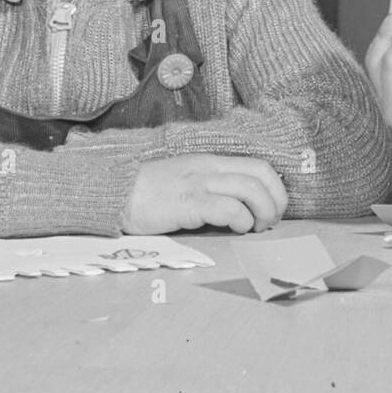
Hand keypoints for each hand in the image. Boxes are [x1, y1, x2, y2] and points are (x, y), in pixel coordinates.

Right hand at [122, 155, 287, 234]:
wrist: (115, 194)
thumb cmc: (151, 194)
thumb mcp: (188, 182)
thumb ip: (213, 189)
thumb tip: (244, 209)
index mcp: (211, 162)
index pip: (259, 166)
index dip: (276, 188)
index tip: (274, 208)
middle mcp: (209, 168)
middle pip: (262, 174)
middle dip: (277, 199)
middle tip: (271, 221)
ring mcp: (199, 183)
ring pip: (251, 189)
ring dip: (264, 211)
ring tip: (257, 228)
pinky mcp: (188, 203)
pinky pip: (228, 208)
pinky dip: (241, 220)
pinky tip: (236, 229)